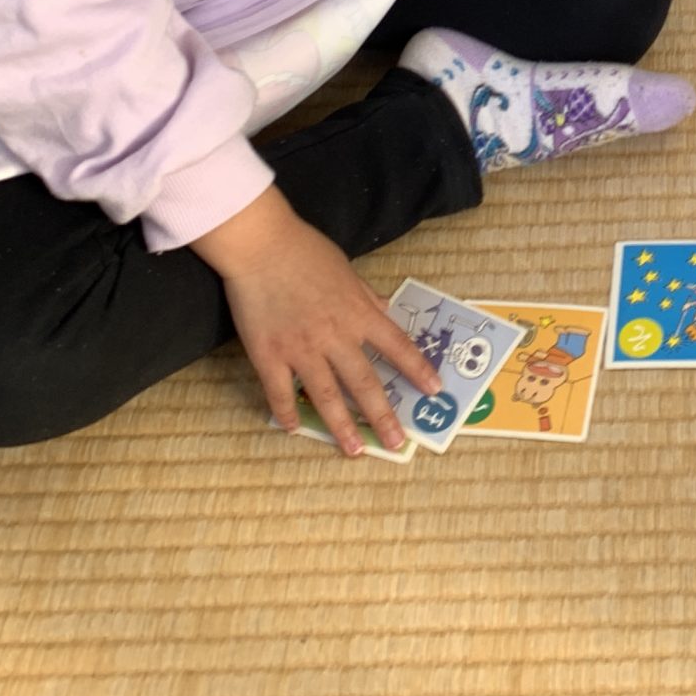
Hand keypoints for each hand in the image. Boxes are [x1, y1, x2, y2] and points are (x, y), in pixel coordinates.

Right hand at [192, 186, 437, 456]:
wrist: (261, 245)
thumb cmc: (305, 251)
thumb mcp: (347, 270)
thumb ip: (366, 297)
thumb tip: (385, 311)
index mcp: (358, 313)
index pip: (397, 346)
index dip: (418, 369)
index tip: (434, 390)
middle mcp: (336, 336)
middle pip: (365, 382)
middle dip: (383, 415)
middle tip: (397, 443)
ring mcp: (302, 349)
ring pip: (327, 396)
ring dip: (342, 426)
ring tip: (354, 450)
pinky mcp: (269, 355)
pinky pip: (281, 392)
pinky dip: (288, 412)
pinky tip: (295, 427)